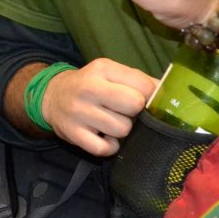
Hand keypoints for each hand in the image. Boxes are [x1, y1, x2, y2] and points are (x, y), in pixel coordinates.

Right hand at [42, 59, 157, 155]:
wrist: (51, 96)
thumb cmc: (90, 85)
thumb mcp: (110, 73)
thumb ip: (139, 80)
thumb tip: (167, 93)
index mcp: (103, 68)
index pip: (144, 86)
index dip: (149, 96)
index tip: (142, 100)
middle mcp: (89, 88)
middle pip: (134, 105)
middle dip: (135, 113)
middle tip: (125, 112)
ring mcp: (79, 112)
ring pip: (122, 130)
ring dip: (122, 131)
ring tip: (111, 123)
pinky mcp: (73, 134)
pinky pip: (105, 149)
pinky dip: (110, 146)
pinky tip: (104, 137)